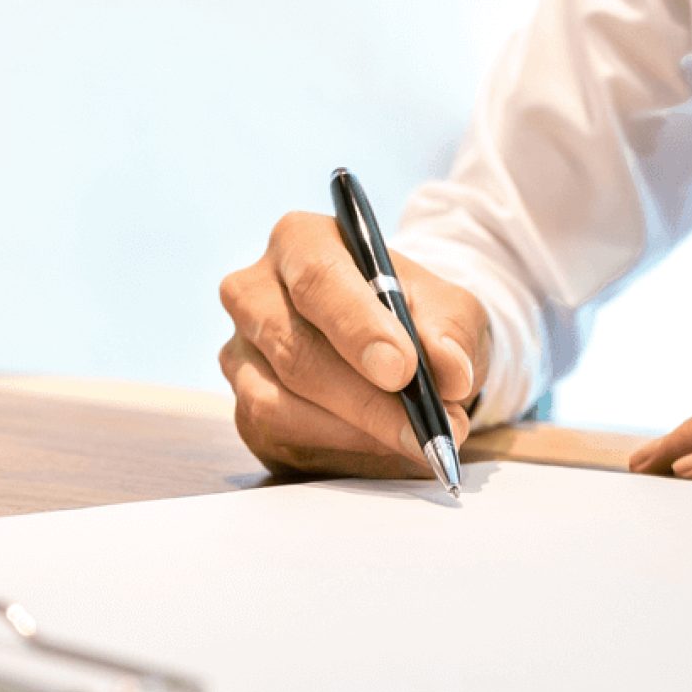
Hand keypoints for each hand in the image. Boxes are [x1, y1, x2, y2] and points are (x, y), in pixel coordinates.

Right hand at [219, 212, 490, 477]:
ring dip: (354, 431)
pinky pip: (279, 437)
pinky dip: (338, 449)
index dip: (357, 327)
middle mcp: (254, 292)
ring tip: (417, 440)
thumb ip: (451, 334)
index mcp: (300, 242)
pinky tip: (382, 448)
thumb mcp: (450, 311)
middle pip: (294, 349)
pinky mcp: (243, 407)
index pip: (317, 279)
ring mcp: (240, 353)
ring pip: (279, 403)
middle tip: (424, 428)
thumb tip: (450, 373)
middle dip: (365, 399)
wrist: (394, 348)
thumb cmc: (416, 317)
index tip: (404, 370)